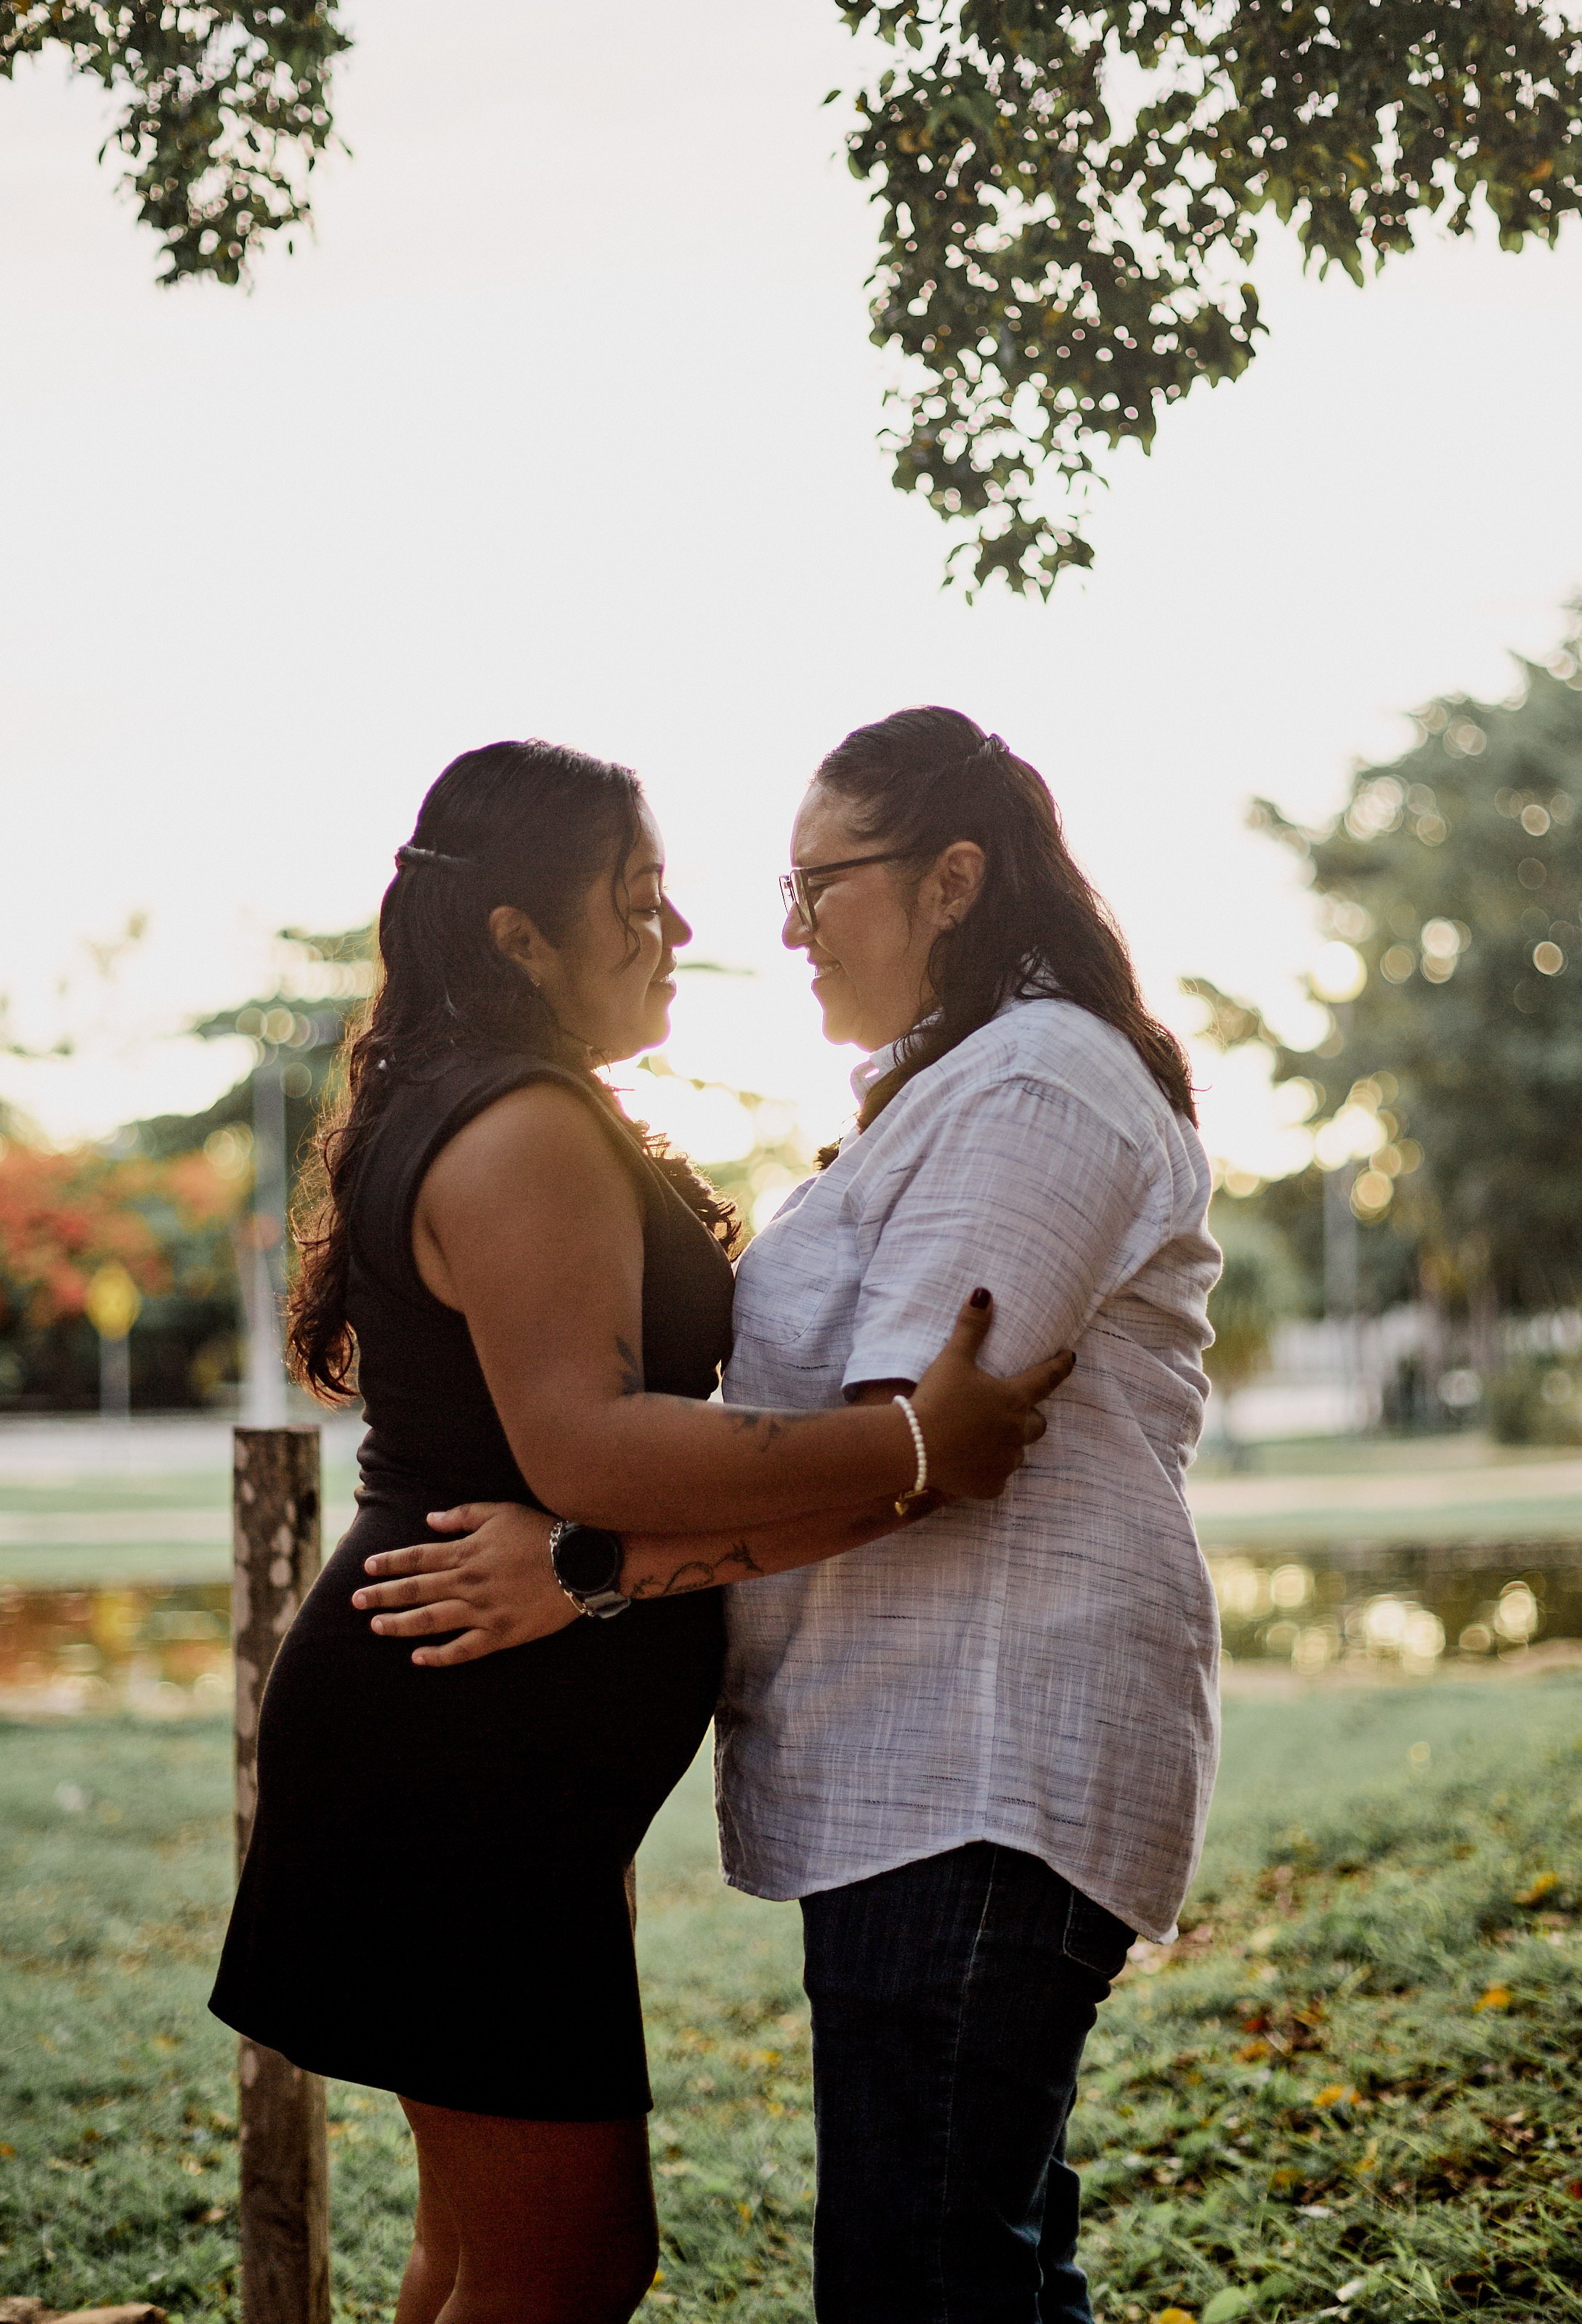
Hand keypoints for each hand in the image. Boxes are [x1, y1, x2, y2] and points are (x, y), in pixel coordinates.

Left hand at [351, 1502, 573, 1665]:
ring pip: (431, 1620)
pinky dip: (439, 1655)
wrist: (580, 1564)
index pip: (417, 1558)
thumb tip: (430, 1520)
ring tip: (376, 1626)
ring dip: (400, 1624)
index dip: (390, 1563)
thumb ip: (464, 1516)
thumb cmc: (542, 1533)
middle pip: (416, 1590)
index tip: (367, 1568)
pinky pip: (463, 1649)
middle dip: (382, 1595)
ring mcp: (482, 1611)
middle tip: (356, 1601)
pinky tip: (418, 1657)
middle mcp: (468, 1582)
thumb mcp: (502, 1512)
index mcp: (467, 1552)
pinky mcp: (500, 1633)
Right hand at [908, 1291, 1073, 1499]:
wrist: (914, 1446)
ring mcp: (1005, 1461)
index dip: (1061, 1366)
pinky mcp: (990, 1485)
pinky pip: (998, 1478)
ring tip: (983, 1439)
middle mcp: (1017, 1432)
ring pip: (1018, 1453)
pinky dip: (989, 1470)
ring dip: (1008, 1445)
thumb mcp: (953, 1359)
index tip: (1070, 1358)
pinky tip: (971, 1464)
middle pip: (1038, 1425)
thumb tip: (983, 1293)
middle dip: (1029, 1418)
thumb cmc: (937, 1399)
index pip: (1048, 1378)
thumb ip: (971, 1328)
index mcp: (1014, 1399)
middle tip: (1010, 1413)